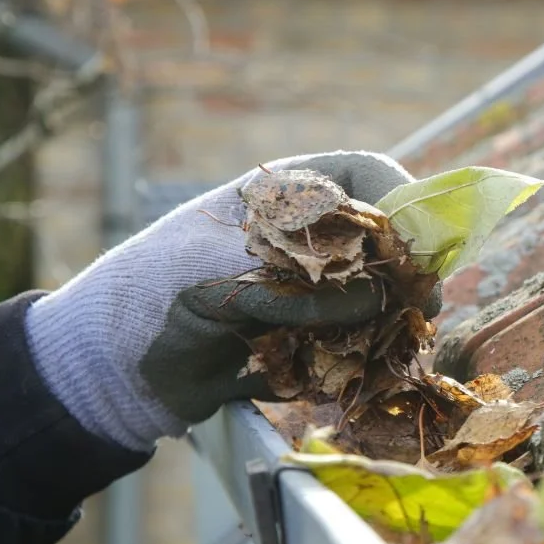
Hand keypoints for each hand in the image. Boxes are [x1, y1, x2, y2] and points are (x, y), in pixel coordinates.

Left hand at [25, 151, 441, 451]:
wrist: (122, 362)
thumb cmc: (162, 292)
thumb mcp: (231, 275)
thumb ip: (307, 285)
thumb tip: (385, 297)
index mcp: (288, 196)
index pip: (367, 177)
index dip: (405, 203)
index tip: (421, 247)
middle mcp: (310, 236)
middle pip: (387, 239)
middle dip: (408, 270)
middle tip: (420, 306)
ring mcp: (315, 288)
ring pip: (381, 294)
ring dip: (391, 317)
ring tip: (390, 339)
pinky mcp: (313, 335)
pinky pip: (357, 340)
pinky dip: (364, 354)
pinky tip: (355, 366)